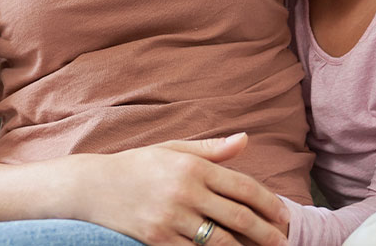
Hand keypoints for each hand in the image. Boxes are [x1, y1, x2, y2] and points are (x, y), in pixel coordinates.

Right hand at [71, 133, 289, 245]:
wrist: (92, 186)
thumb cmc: (137, 166)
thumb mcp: (173, 150)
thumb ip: (211, 149)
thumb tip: (245, 139)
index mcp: (193, 166)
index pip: (243, 187)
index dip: (268, 204)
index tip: (284, 216)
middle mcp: (185, 191)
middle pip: (238, 217)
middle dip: (266, 233)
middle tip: (283, 243)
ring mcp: (171, 218)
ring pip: (220, 241)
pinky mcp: (158, 239)